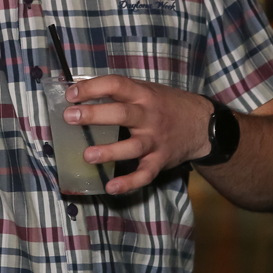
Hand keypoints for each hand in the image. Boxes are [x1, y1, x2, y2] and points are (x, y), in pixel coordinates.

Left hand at [62, 75, 211, 193]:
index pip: (117, 85)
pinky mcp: (160, 160)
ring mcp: (155, 140)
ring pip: (132, 146)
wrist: (202, 124)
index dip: (93, 87)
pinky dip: (129, 182)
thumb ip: (120, 92)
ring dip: (110, 151)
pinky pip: (145, 174)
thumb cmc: (166, 105)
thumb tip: (79, 91)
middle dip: (95, 115)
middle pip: (122, 114)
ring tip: (87, 156)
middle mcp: (149, 116)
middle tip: (70, 117)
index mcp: (143, 94)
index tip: (71, 94)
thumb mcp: (147, 90)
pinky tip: (111, 187)